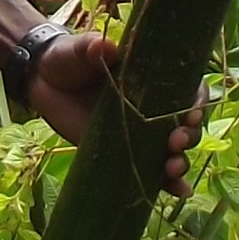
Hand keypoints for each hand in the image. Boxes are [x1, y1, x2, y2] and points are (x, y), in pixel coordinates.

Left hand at [25, 29, 197, 195]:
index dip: (197, 103)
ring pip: (174, 152)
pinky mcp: (125, 155)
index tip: (190, 113)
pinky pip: (151, 173)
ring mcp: (141, 135)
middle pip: (186, 126)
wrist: (42, 80)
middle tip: (175, 141)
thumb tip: (104, 47)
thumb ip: (91, 48)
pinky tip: (178, 192)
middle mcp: (154, 108)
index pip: (189, 91)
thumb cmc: (68, 57)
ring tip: (172, 168)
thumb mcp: (78, 49)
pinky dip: (168, 184)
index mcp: (153, 78)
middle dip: (189, 136)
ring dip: (180, 162)